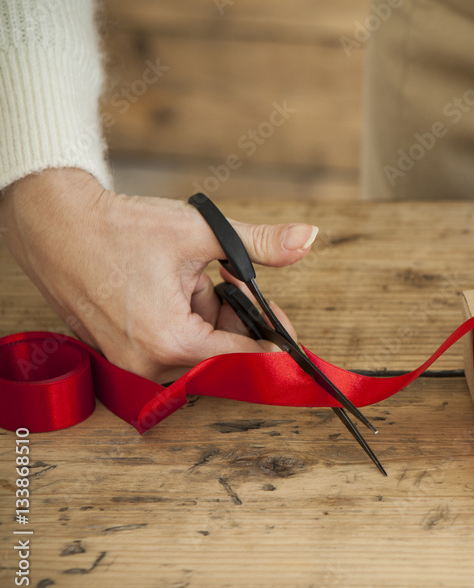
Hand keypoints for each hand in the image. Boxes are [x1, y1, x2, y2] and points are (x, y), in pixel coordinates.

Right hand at [0, 168, 317, 381]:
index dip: (272, 337)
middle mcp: (147, 364)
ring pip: (195, 346)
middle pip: (220, 352)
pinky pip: (167, 343)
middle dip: (232, 314)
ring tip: (184, 275)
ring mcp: (129, 362)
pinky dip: (178, 317)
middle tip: (224, 276)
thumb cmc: (118, 228)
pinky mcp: (118, 353)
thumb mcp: (200, 232)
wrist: (52, 223)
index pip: (245, 357)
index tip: (284, 323)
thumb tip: (307, 238)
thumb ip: (260, 243)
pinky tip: (165, 286)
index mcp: (171, 342)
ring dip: (203, 313)